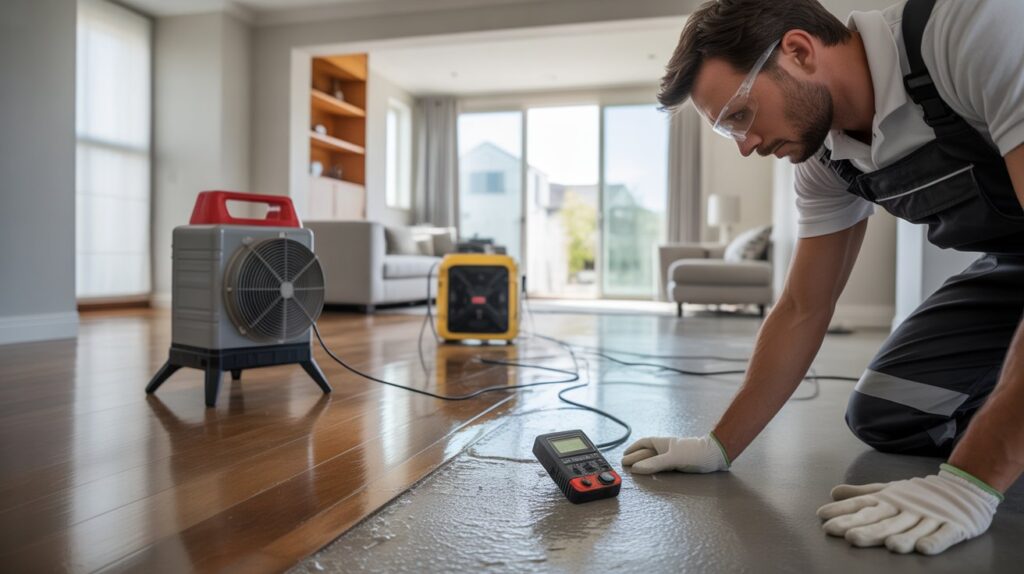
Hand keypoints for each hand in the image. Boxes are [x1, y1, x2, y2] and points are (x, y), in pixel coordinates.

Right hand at [621, 433, 729, 473]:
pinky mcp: (681, 465)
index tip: (624, 455)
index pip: (644, 443)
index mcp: (663, 443)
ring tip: (636, 471)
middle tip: (625, 466)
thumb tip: (636, 469)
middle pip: (647, 453)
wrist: (717, 455)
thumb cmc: (696, 452)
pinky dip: (656, 471)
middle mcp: (667, 449)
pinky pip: (663, 467)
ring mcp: (674, 457)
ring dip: (645, 465)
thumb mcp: (673, 458)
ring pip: (655, 460)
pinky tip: (655, 474)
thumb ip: (655, 463)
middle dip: (636, 458)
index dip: (633, 449)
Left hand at [817, 464, 1001, 554]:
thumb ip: (862, 495)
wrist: (963, 487)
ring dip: (901, 537)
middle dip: (868, 529)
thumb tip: (833, 493)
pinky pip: (944, 535)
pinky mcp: (954, 526)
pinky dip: (935, 541)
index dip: (844, 511)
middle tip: (849, 536)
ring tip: (888, 545)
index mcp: (890, 500)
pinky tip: (923, 548)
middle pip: (885, 521)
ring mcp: (931, 517)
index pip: (864, 505)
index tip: (823, 517)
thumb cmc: (918, 494)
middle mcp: (907, 508)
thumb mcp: (888, 491)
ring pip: (913, 529)